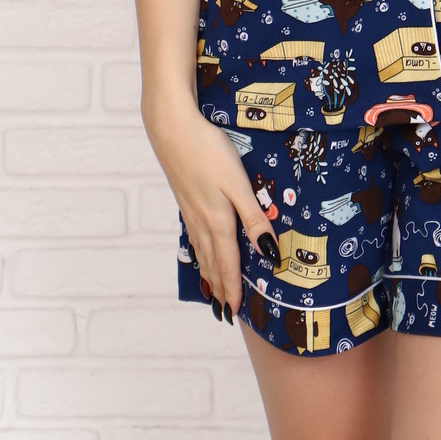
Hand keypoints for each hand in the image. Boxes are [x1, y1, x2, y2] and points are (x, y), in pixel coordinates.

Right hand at [141, 96, 280, 323]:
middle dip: (220, 286)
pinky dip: (198, 251)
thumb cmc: (209, 151)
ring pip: (201, 249)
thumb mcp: (238, 184)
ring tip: (211, 289)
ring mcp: (190, 209)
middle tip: (224, 311)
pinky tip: (198, 249)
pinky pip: (193, 235)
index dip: (233, 287)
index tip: (235, 312)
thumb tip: (268, 253)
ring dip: (208, 272)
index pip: (228, 263)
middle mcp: (202, 220)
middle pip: (213, 261)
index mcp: (218, 220)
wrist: (172, 128)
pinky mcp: (184, 197)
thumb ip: (254, 218)